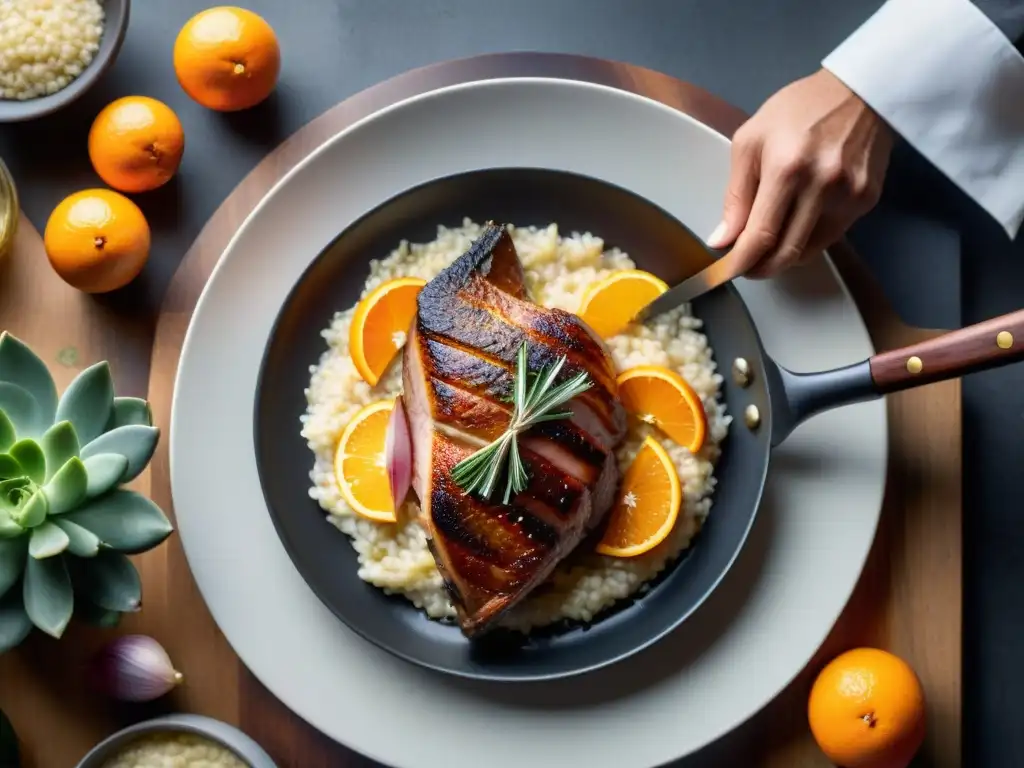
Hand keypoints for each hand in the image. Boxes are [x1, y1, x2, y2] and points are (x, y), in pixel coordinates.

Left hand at [707, 68, 895, 277]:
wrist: (860, 89)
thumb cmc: (798, 110)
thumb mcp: (751, 141)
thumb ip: (736, 195)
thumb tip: (722, 240)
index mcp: (787, 169)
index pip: (761, 236)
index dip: (742, 262)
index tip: (729, 271)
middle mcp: (823, 186)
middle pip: (787, 253)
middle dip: (761, 268)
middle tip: (746, 265)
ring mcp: (850, 196)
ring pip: (810, 250)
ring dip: (784, 255)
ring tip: (770, 240)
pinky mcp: (867, 200)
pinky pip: (831, 236)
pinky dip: (809, 238)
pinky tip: (798, 221)